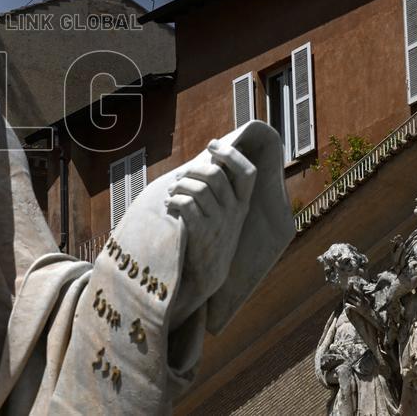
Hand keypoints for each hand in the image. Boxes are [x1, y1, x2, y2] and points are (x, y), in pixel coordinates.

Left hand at [165, 139, 256, 325]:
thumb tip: (208, 158)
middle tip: (179, 178)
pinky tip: (169, 206)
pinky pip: (185, 205)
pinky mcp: (202, 233)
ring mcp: (219, 223)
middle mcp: (235, 211)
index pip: (248, 172)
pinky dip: (173, 201)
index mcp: (243, 203)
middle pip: (214, 174)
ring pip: (197, 188)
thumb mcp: (225, 212)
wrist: (208, 271)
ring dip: (179, 186)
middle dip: (192, 170)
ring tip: (172, 193)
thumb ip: (220, 189)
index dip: (231, 154)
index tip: (213, 145)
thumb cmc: (212, 233)